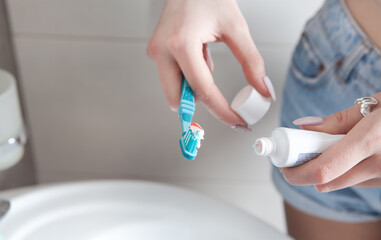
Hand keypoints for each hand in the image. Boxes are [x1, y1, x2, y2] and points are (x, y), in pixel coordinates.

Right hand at [147, 0, 274, 127]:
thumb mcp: (236, 28)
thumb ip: (251, 62)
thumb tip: (263, 90)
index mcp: (181, 44)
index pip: (203, 91)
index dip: (223, 112)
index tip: (238, 123)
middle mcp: (163, 51)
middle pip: (180, 99)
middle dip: (202, 104)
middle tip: (225, 104)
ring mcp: (156, 52)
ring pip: (174, 90)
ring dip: (194, 88)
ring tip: (207, 59)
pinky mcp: (155, 52)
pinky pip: (172, 77)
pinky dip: (188, 76)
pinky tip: (199, 56)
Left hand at [281, 92, 380, 191]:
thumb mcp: (374, 104)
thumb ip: (338, 120)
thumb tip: (305, 128)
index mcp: (370, 141)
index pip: (323, 169)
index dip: (297, 172)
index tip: (285, 166)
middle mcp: (380, 166)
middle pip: (327, 182)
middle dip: (308, 170)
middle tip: (301, 156)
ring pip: (343, 183)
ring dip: (330, 171)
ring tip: (336, 147)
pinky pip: (360, 183)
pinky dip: (349, 172)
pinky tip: (356, 155)